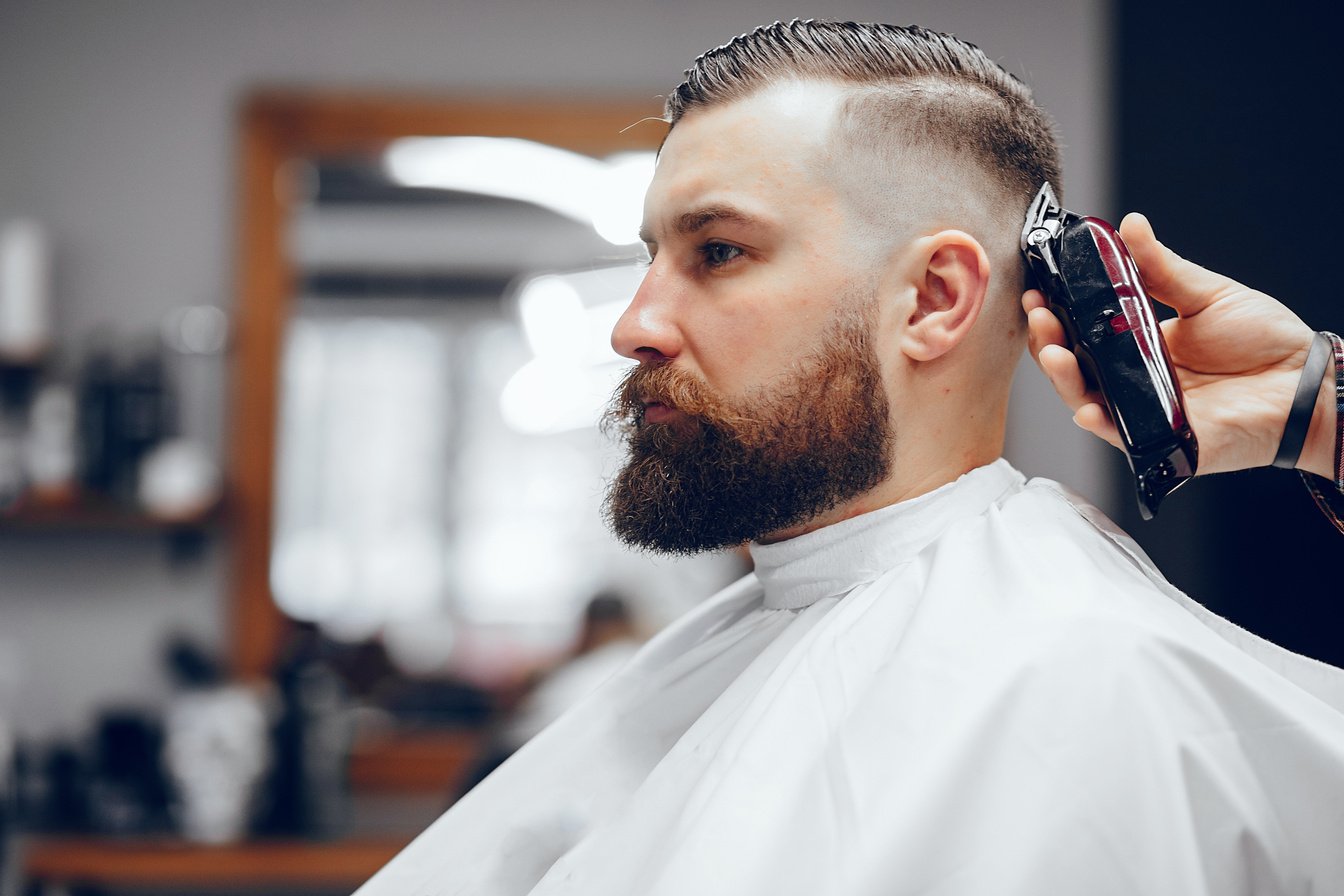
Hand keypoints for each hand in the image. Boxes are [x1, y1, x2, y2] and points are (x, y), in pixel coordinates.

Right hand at [1023, 212, 1334, 477]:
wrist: (1305, 383)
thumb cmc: (1266, 342)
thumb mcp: (1208, 295)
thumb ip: (1162, 268)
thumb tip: (1131, 226)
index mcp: (1140, 344)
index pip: (1083, 329)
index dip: (1056, 312)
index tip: (1040, 290)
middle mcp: (1134, 379)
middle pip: (1074, 364)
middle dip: (1048, 339)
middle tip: (1040, 313)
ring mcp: (1144, 410)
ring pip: (1086, 398)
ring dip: (1062, 376)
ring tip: (1053, 349)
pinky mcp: (1161, 440)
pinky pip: (1120, 434)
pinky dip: (1099, 421)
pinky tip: (1085, 405)